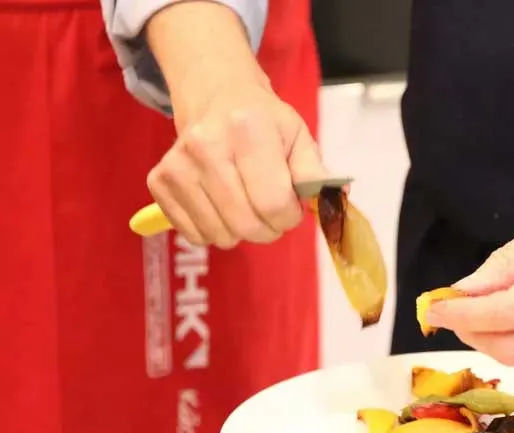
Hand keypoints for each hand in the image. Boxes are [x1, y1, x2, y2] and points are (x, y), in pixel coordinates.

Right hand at [147, 77, 328, 247]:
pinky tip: (220, 206)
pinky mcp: (159, 181)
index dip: (289, 217)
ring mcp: (178, 165)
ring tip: (245, 204)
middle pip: (246, 224)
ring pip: (220, 234)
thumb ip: (315, 173)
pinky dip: (213, 231)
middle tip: (271, 213)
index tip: (290, 209)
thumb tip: (334, 200)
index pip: (273, 203)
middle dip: (268, 229)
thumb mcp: (298, 137)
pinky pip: (193, 234)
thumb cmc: (265, 122)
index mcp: (249, 130)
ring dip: (240, 232)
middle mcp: (207, 145)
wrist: (217, 97)